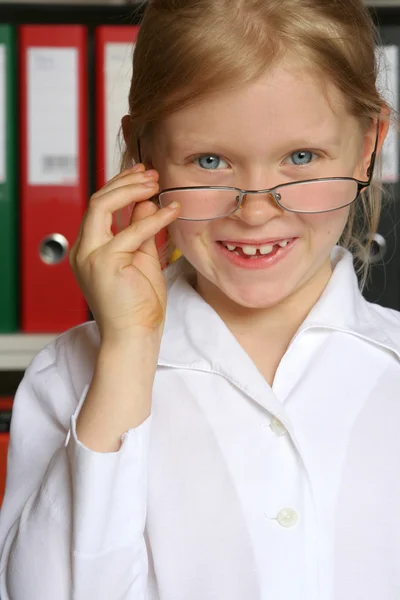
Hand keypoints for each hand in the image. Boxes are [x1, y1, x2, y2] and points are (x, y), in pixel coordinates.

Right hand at [69, 164, 179, 342]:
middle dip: (125, 182)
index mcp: (90, 248)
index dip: (121, 186)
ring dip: (132, 190)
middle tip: (151, 173)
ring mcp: (90, 256)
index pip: (99, 207)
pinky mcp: (104, 263)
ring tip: (156, 183)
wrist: (135, 336)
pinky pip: (131, 232)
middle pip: (97, 201)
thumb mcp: (142, 257)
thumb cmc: (139, 304)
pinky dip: (153, 218)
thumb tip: (146, 200)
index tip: (143, 175)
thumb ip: (140, 228)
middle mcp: (84, 249)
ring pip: (102, 206)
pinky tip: (171, 210)